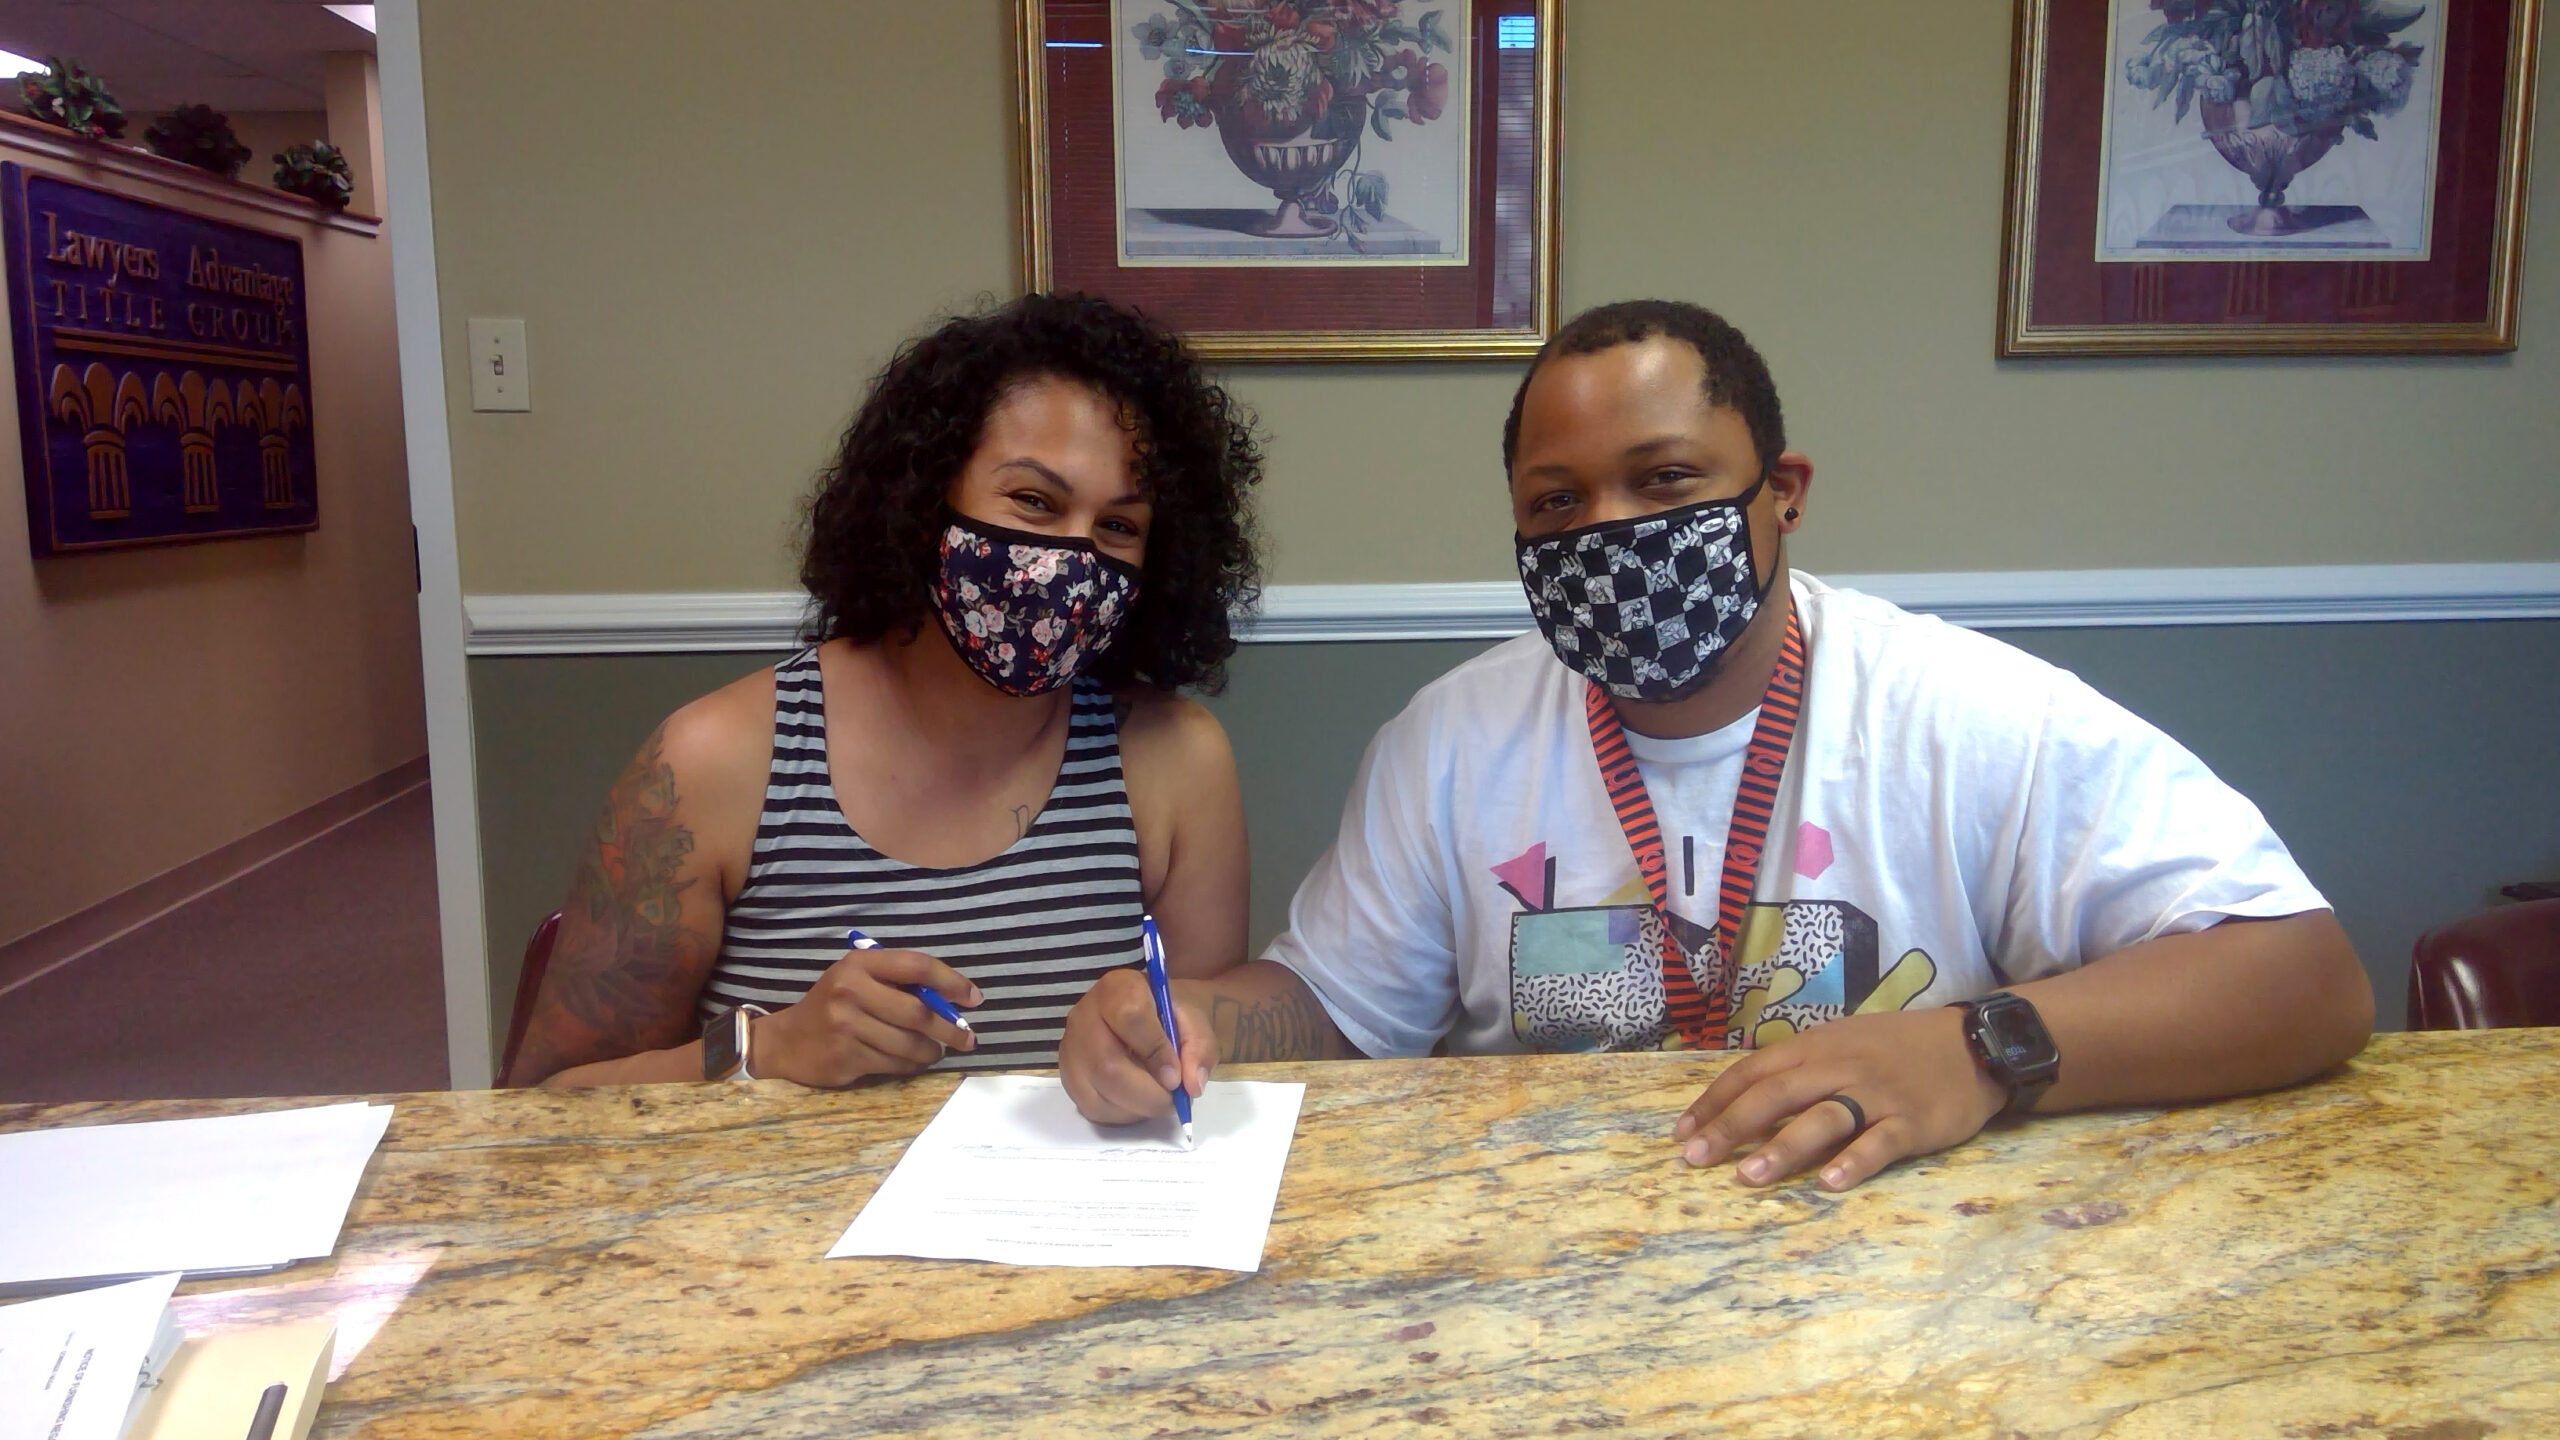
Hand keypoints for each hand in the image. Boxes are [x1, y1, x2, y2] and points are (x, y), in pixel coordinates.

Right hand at [752, 946, 979, 1086]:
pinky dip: (911, 1066)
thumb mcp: (858, 979)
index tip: (974, 998)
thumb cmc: (833, 1005)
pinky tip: (914, 1063)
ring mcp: (846, 1025)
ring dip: (932, 1052)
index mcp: (859, 963)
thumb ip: (896, 982)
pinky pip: (894, 1064)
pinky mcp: (846, 1056)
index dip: (951, 981)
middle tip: (967, 1038)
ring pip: (909, 1044)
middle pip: (918, 1012)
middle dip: (950, 1028)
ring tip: (938, 1052)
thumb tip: (952, 999)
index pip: (917, 965)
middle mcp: (851, 990)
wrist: (787, 1041)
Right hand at [1059, 969, 1217, 1124]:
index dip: (1155, 1051)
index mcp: (1117, 988)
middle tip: (1173, 1100)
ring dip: (1137, 1108)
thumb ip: (1199, 1048)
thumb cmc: (1169, 1017)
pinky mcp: (1068, 1078)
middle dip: (1147, 1094)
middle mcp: (1084, 1016)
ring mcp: (1070, 1049)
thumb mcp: (1194, 1022)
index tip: (1176, 1076)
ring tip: (1158, 1099)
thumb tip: (1191, 1085)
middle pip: (1107, 1066)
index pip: (1130, 1017)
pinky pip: (1092, 1109)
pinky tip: (1139, 1102)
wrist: (1148, 1019)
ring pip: (1098, 1094)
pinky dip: (1123, 1115)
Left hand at [1672, 1006, 2008, 1190]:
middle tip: (1693, 1159)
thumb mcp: (1844, 1042)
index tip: (1681, 1132)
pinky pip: (1879, 1142)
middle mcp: (1839, 1067)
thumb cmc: (1899, 1047)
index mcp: (1816, 1047)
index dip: (1715, 1101)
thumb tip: (1747, 1098)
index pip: (1753, 1072)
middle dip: (1730, 1127)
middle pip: (1775, 1096)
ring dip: (1782, 1147)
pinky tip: (1831, 1184)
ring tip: (1748, 1177)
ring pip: (1822, 1119)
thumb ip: (1800, 1067)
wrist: (1974, 1044)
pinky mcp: (1912, 1122)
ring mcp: (1877, 1095)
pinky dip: (1855, 1162)